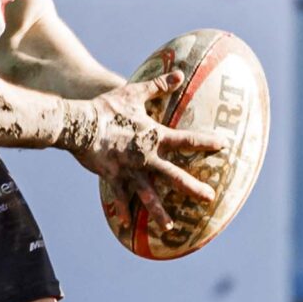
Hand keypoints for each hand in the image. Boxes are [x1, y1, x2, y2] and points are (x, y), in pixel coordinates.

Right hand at [62, 71, 231, 233]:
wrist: (79, 124)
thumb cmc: (107, 108)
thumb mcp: (134, 93)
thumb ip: (158, 87)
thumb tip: (178, 73)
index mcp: (154, 137)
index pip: (186, 140)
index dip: (205, 142)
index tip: (222, 146)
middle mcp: (146, 157)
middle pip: (174, 176)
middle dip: (193, 188)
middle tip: (209, 198)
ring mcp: (129, 170)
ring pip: (148, 195)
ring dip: (159, 212)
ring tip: (170, 227)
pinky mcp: (111, 177)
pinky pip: (119, 197)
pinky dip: (122, 210)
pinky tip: (127, 225)